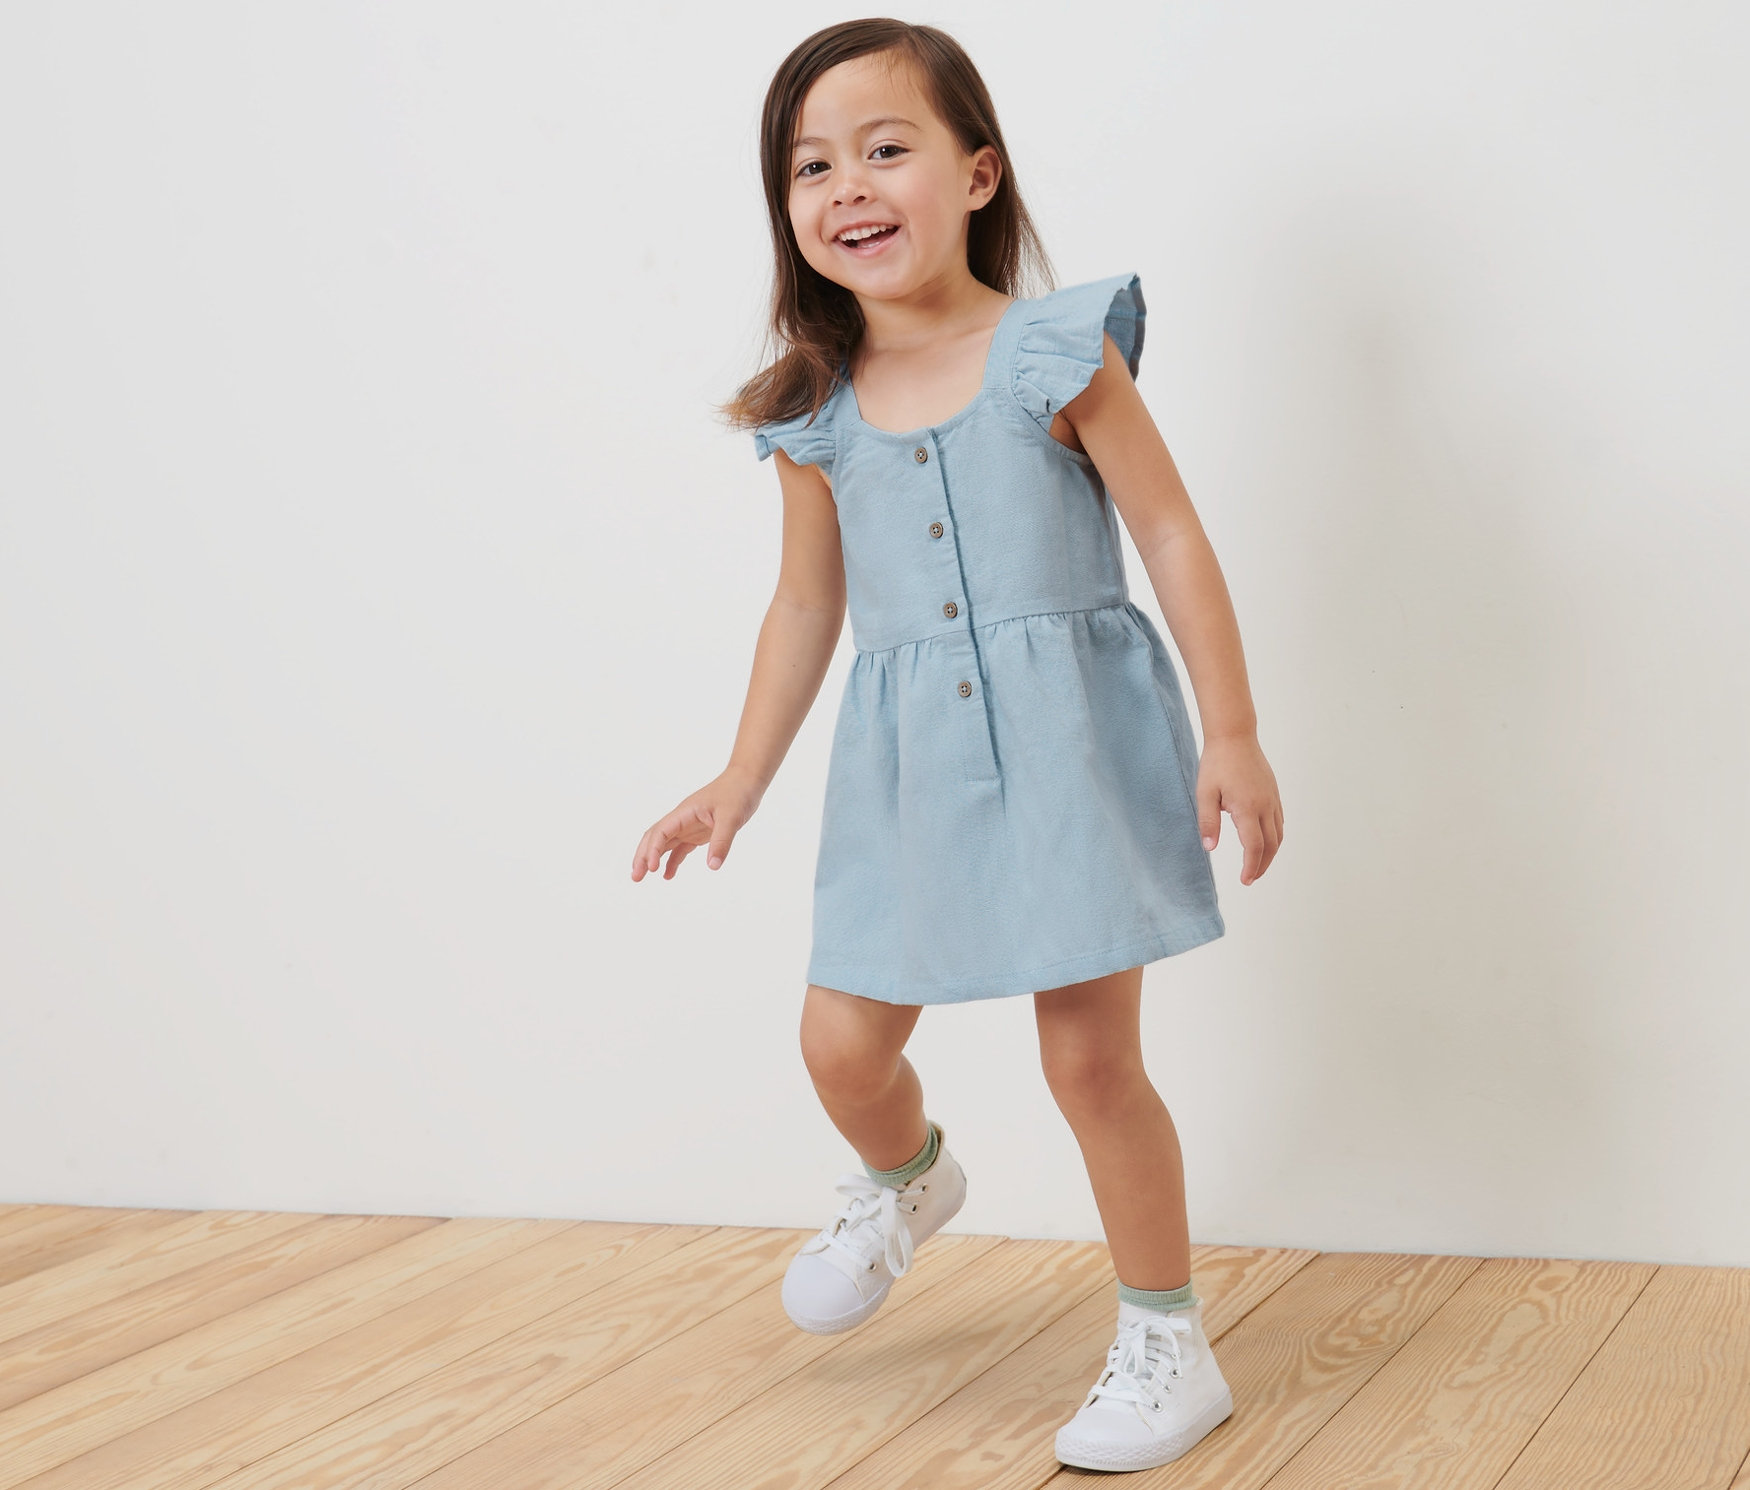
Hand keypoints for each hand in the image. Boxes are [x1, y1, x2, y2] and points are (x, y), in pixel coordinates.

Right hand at [631, 767, 763, 881]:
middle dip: (642, 856)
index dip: (653, 849)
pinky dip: (672, 861)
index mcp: (685, 812)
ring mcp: (688, 825)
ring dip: (652, 859)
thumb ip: (722, 841)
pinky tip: (668, 875)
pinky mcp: (697, 832)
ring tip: (641, 877)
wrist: (746, 781)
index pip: (661, 831)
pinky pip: (680, 848)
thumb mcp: (732, 818)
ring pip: (663, 843)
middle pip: (654, 837)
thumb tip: (713, 866)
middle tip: (635, 877)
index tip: (652, 868)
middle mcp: (682, 819)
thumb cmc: (737, 793)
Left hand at [1194, 734, 1282, 885]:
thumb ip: (1208, 822)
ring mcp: (1272, 799)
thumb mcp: (1205, 793)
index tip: (1245, 880)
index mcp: (1247, 808)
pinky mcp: (1274, 793)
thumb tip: (1210, 848)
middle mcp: (1265, 806)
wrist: (1234, 736)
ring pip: (1279, 834)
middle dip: (1262, 865)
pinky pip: (1279, 821)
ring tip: (1257, 865)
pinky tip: (1264, 841)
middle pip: (1271, 845)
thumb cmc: (1216, 763)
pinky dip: (1274, 837)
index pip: (1254, 847)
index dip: (1251, 867)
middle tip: (1251, 878)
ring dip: (1270, 853)